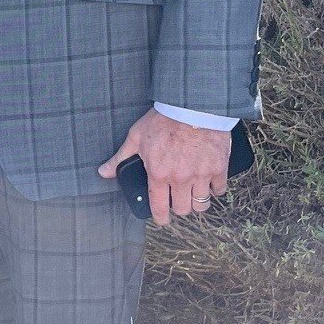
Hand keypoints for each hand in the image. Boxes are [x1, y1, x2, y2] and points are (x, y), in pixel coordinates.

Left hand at [99, 109, 229, 225]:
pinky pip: (220, 189)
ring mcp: (201, 175)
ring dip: (197, 202)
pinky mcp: (218, 168)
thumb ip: (121, 158)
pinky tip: (210, 183)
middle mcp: (180, 179)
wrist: (192, 105)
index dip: (160, 217)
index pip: (159, 207)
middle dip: (179, 208)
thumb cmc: (163, 119)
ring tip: (194, 195)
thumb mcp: (136, 137)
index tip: (162, 218)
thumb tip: (104, 172)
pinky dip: (215, 189)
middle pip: (183, 209)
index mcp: (158, 174)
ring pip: (202, 204)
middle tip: (178, 200)